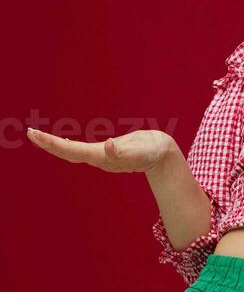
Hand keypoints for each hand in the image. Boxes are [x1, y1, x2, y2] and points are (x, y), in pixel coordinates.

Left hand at [26, 127, 173, 174]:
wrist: (164, 158)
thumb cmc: (154, 151)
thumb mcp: (141, 149)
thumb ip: (125, 150)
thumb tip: (108, 146)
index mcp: (102, 156)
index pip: (71, 150)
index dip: (53, 143)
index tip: (36, 134)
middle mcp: (98, 158)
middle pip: (67, 153)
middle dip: (48, 144)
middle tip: (30, 133)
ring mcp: (102, 158)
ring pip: (71, 152)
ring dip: (54, 145)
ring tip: (38, 137)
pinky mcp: (106, 154)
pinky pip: (80, 150)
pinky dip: (66, 146)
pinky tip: (62, 143)